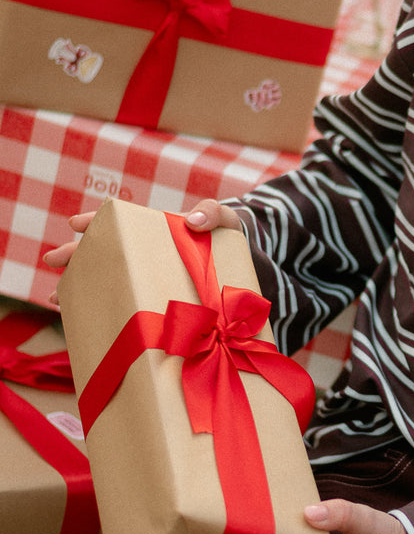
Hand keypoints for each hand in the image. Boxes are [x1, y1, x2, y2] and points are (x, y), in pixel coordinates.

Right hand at [42, 198, 243, 304]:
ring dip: (81, 288)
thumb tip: (192, 221)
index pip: (118, 221)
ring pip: (106, 280)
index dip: (95, 221)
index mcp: (154, 229)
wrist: (242, 262)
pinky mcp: (155, 298)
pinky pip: (125, 302)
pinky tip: (84, 320)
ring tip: (58, 300)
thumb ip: (211, 213)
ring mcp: (147, 275)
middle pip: (103, 252)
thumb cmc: (228, 234)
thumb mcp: (224, 218)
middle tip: (51, 261)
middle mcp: (144, 252)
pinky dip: (105, 309)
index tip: (75, 224)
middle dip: (75, 256)